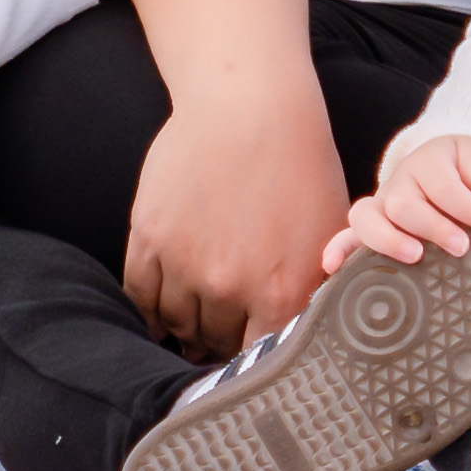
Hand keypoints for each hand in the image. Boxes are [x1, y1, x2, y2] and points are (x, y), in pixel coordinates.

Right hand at [124, 93, 348, 355]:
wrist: (250, 105)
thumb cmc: (299, 164)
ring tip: (193, 326)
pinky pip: (140, 295)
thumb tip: (318, 338)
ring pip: (176, 323)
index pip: (261, 361)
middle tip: (222, 340)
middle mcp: (230, 287)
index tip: (253, 363)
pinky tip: (159, 313)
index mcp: (281, 293)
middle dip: (220, 344)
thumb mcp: (330, 234)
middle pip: (215, 344)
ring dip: (184, 329)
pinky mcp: (149, 236)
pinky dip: (147, 310)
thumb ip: (322, 292)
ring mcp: (184, 263)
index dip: (256, 364)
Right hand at [333, 128, 470, 271]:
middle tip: (461, 247)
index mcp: (427, 163)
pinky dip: (338, 249)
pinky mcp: (372, 224)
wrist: (446, 163)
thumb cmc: (463, 168)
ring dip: (390, 240)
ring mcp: (381, 204)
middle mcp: (398, 182)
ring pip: (368, 217)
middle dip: (433, 227)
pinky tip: (333, 268)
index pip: (442, 185)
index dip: (468, 207)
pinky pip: (347, 234)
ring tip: (415, 256)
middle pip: (404, 203)